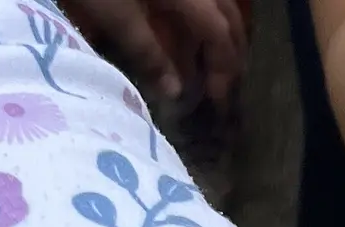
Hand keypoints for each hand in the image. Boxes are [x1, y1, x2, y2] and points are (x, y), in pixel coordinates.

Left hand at [63, 0, 246, 100]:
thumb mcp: (116, 16)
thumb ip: (147, 52)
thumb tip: (175, 93)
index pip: (219, 32)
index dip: (223, 67)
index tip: (217, 99)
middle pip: (226, 13)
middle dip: (228, 49)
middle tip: (221, 82)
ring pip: (213, 2)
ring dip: (214, 31)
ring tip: (202, 60)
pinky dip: (195, 15)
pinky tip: (181, 29)